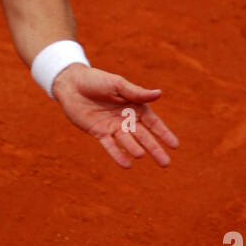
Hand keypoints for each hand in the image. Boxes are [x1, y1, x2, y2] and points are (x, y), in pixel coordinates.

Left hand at [52, 64, 178, 167]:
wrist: (71, 83)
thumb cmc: (96, 80)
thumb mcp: (117, 84)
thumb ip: (136, 92)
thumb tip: (159, 93)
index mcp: (134, 106)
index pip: (153, 122)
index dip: (163, 133)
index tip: (175, 145)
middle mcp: (126, 119)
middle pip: (143, 136)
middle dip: (154, 148)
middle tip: (166, 163)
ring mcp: (113, 127)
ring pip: (127, 141)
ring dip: (134, 149)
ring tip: (141, 155)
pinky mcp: (99, 132)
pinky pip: (110, 145)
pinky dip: (118, 155)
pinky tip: (126, 164)